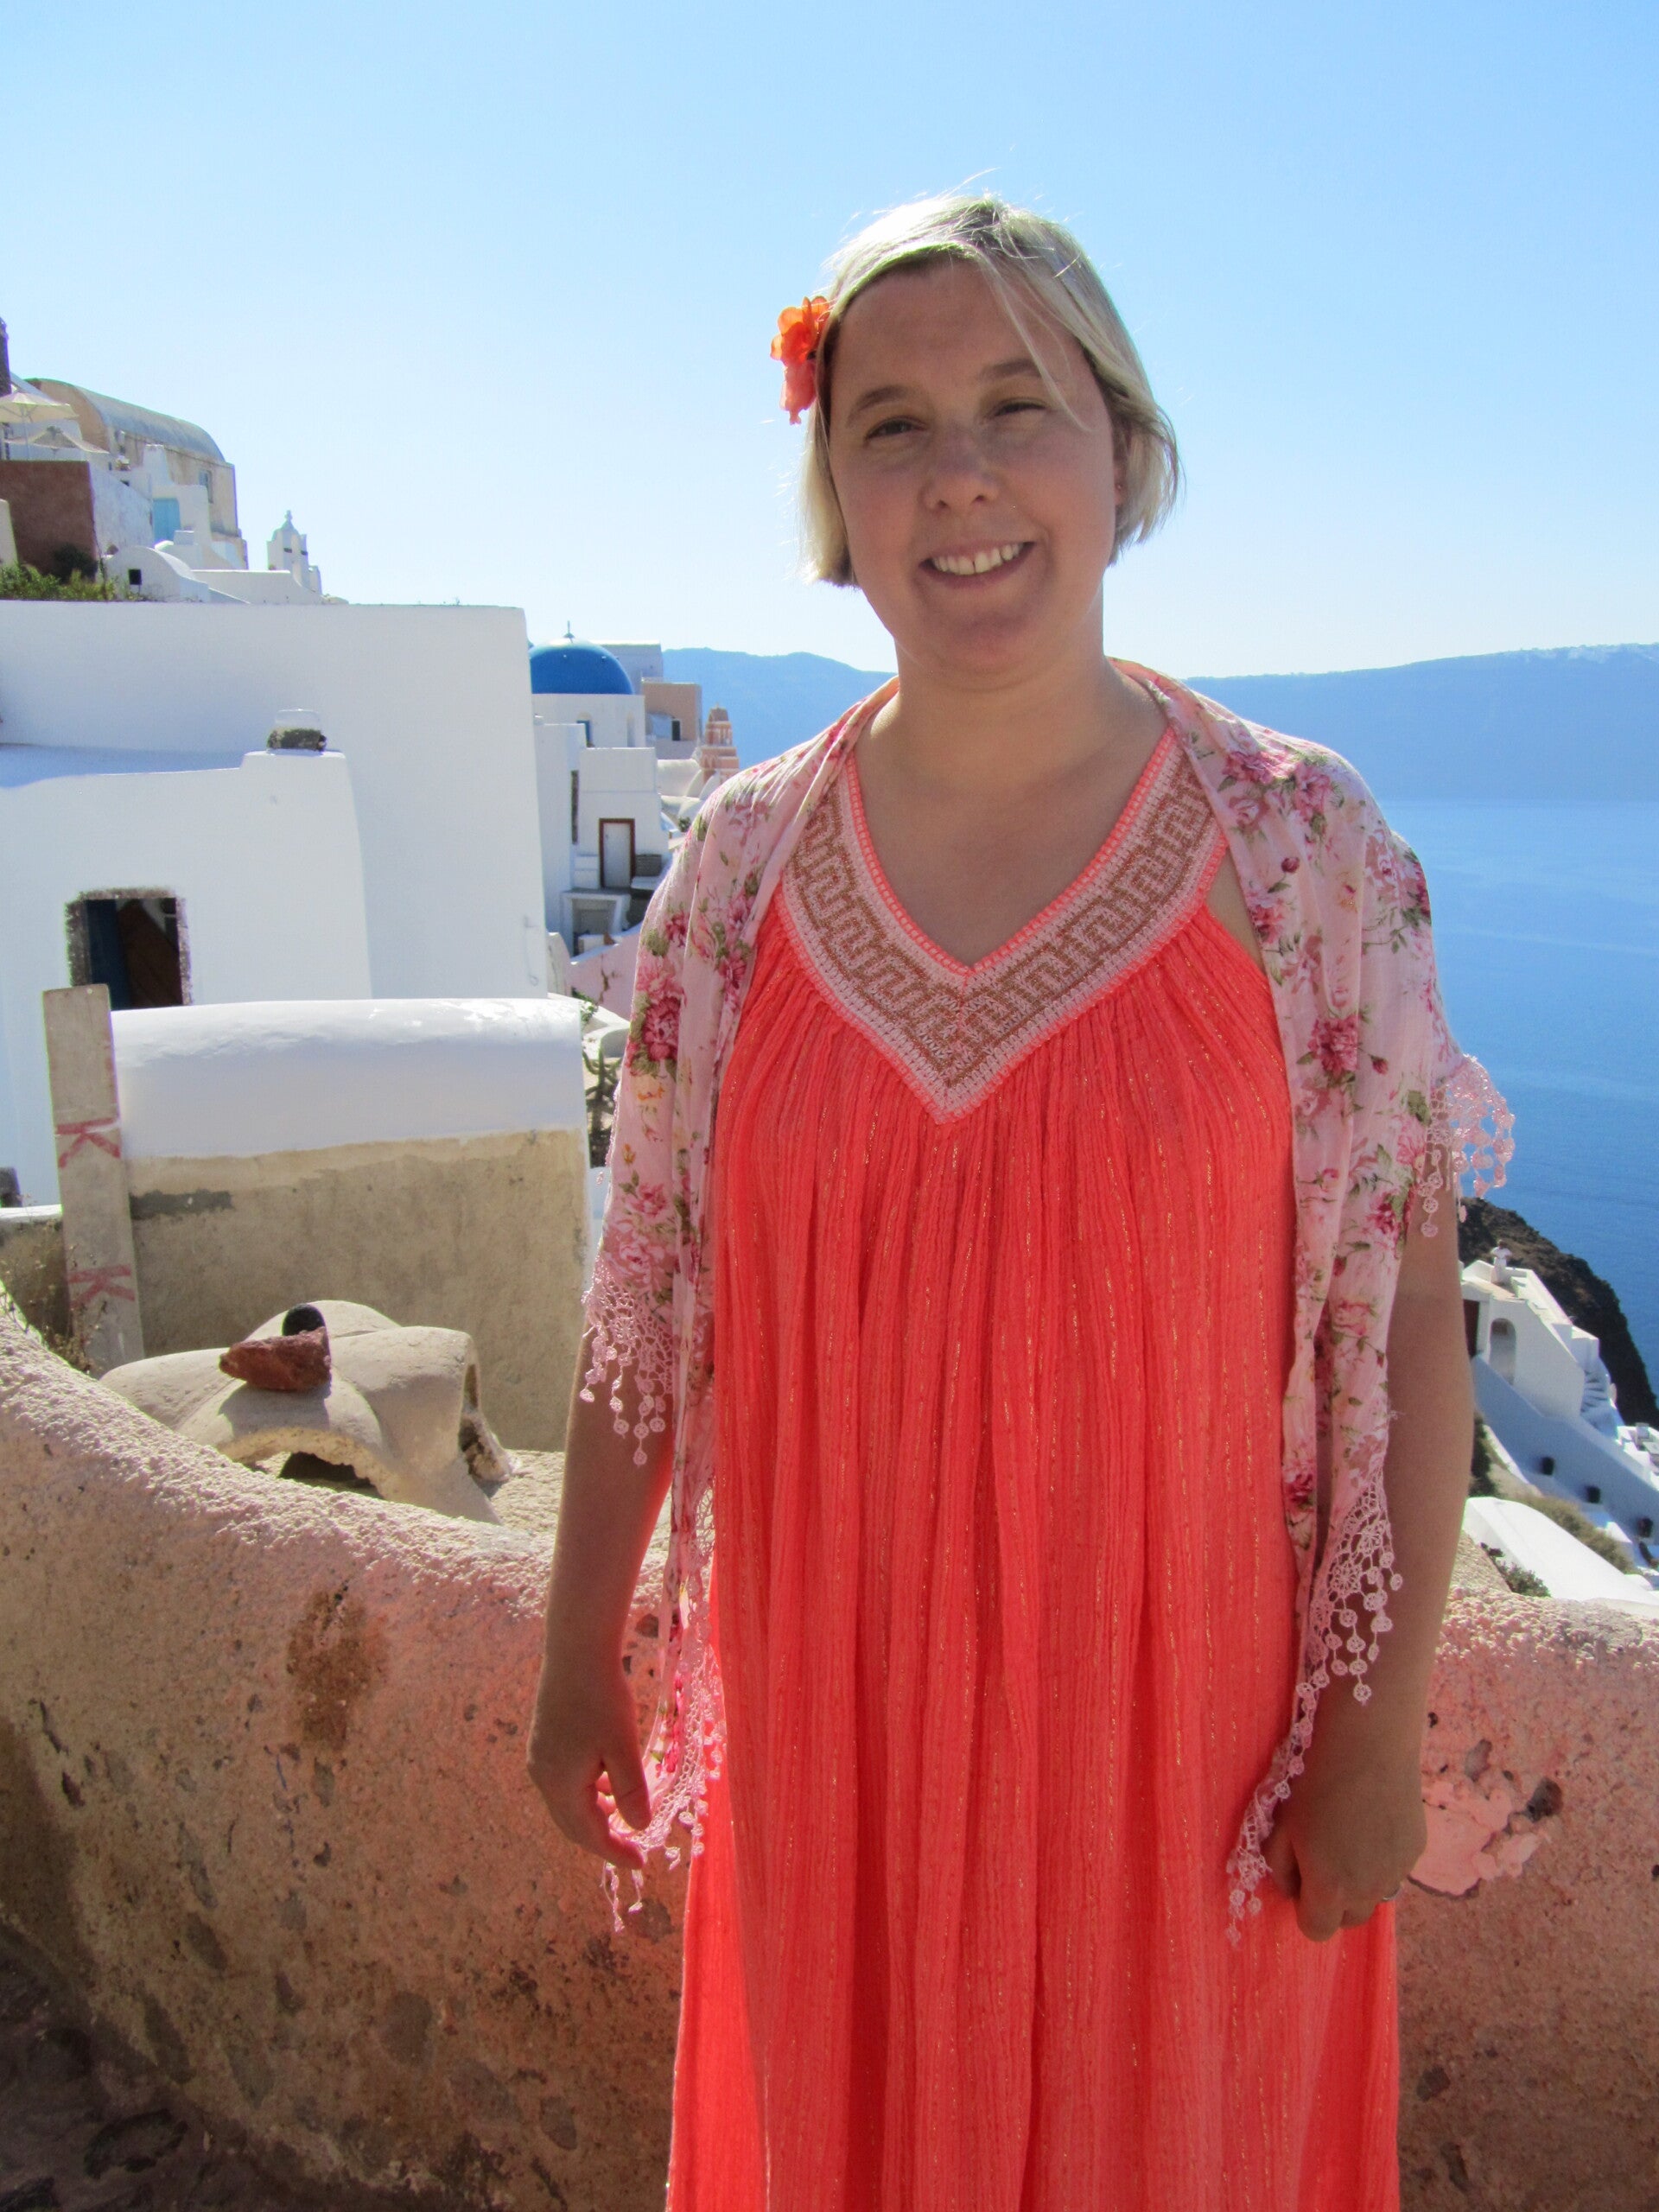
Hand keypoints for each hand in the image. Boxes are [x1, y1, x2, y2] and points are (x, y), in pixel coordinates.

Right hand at [526, 1649, 652, 1873]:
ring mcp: (539, 1757)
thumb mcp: (622, 1746)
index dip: (615, 1852)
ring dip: (595, 1815)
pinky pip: (565, 1782)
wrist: (576, 1649)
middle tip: (633, 1849)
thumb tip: (640, 1826)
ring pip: (568, 1803)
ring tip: (625, 1818)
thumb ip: (630, 1789)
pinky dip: (588, 1793)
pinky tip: (608, 1783)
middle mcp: (542, 1776)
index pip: (588, 1833)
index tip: (641, 1862)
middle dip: (602, 1839)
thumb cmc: (602, 1696)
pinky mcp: (544, 1741)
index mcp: (559, 1783)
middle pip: (572, 1824)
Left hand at [1262, 1704, 1425, 1941]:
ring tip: (1348, 1834)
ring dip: (1359, 1880)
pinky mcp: (1416, 1851)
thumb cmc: (1314, 1781)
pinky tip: (1371, 1818)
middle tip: (1322, 1857)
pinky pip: (1393, 1869)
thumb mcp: (1282, 1825)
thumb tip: (1291, 1888)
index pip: (1316, 1930)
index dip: (1305, 1908)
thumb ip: (1280, 1867)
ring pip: (1374, 1895)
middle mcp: (1368, 1890)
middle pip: (1349, 1919)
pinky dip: (1380, 1857)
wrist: (1367, 1744)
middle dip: (1333, 1900)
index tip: (1301, 1878)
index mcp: (1331, 1888)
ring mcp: (1398, 1872)